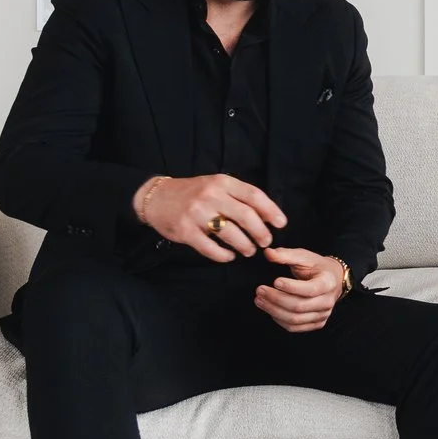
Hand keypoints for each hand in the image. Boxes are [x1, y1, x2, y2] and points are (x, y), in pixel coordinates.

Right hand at [137, 173, 287, 261]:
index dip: (271, 211)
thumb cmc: (193, 193)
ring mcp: (196, 213)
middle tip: (265, 242)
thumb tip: (267, 216)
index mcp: (222, 182)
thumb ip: (238, 197)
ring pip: (231, 234)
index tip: (281, 224)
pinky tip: (229, 256)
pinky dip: (224, 256)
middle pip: (246, 216)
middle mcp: (210, 195)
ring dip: (245, 246)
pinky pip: (210, 248)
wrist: (156, 197)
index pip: (254, 195)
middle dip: (261, 233)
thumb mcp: (215, 185)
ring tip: (248, 251)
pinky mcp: (185, 231)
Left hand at [256, 245, 346, 332]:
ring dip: (273, 310)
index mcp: (328, 282)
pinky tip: (270, 309)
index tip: (275, 281)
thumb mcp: (303, 256)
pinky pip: (294, 327)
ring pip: (294, 319)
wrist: (332, 279)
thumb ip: (285, 255)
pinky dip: (279, 320)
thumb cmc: (316, 267)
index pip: (310, 289)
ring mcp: (323, 315)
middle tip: (260, 290)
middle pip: (299, 306)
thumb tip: (267, 253)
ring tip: (259, 300)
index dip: (291, 287)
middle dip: (276, 299)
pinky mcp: (316, 323)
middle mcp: (327, 301)